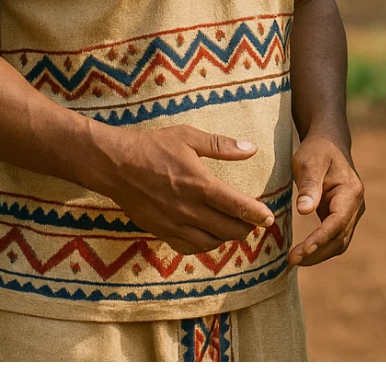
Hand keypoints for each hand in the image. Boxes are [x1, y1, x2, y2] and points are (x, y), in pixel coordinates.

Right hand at [91, 124, 274, 254]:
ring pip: (210, 242)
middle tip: (255, 222)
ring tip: (235, 228)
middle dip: (246, 228)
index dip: (256, 214)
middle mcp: (188, 208)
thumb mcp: (188, 137)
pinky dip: (204, 245)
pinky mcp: (161, 231)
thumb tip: (250, 148)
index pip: (235, 206)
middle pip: (227, 229)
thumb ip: (221, 145)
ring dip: (226, 237)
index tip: (269, 218)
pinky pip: (188, 248)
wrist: (116, 165)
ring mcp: (174, 223)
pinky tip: (210, 236)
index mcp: (199, 184)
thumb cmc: (153, 146)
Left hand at [288, 134, 364, 265]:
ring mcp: (351, 212)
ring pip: (339, 242)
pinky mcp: (343, 216)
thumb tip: (304, 210)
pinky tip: (303, 253)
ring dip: (319, 254)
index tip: (299, 253)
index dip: (319, 240)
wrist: (329, 143)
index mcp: (351, 192)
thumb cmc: (317, 150)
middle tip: (291, 262)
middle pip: (340, 238)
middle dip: (317, 253)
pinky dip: (320, 248)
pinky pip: (334, 237)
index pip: (337, 222)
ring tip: (294, 261)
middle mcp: (356, 205)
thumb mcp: (309, 162)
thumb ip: (308, 186)